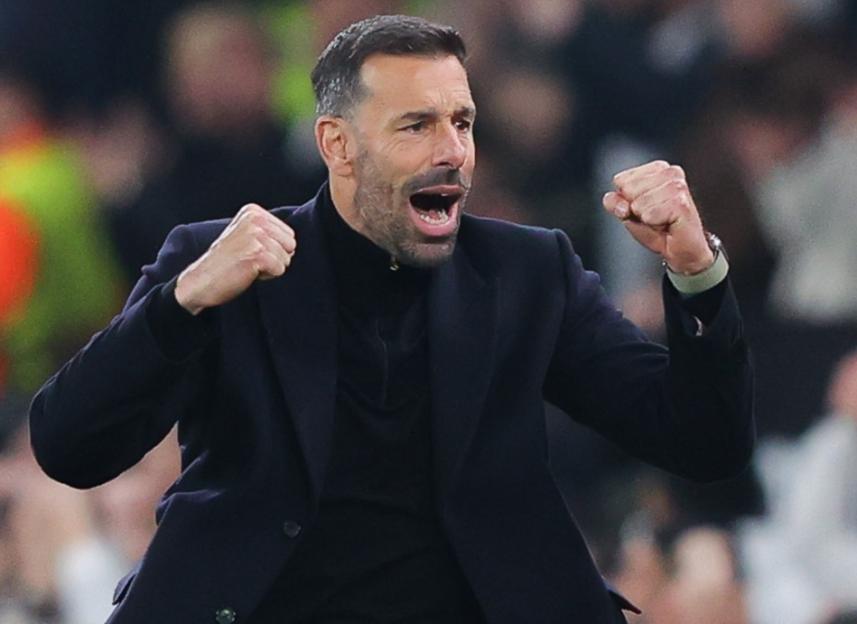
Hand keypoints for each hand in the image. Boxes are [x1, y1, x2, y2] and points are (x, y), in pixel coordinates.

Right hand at [175, 204, 295, 314]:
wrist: (200, 280)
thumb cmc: (226, 262)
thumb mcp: (246, 236)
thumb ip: (268, 232)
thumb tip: (293, 242)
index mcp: (253, 211)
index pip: (288, 234)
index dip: (273, 249)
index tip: (249, 251)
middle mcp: (256, 219)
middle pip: (291, 245)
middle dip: (275, 258)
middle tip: (249, 259)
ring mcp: (256, 236)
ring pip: (286, 259)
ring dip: (269, 268)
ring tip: (246, 265)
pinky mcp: (258, 254)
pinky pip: (280, 269)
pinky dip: (266, 276)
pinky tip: (247, 272)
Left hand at [602, 160, 713, 274]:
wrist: (682, 249)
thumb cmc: (660, 229)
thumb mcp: (629, 214)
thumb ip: (615, 203)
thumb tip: (611, 198)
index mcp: (658, 169)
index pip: (620, 180)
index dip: (626, 200)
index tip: (644, 208)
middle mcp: (671, 173)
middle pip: (628, 190)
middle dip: (636, 209)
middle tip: (654, 216)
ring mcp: (678, 187)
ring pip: (638, 203)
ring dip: (646, 218)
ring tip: (661, 220)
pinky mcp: (681, 203)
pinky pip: (649, 215)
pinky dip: (654, 224)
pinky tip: (667, 223)